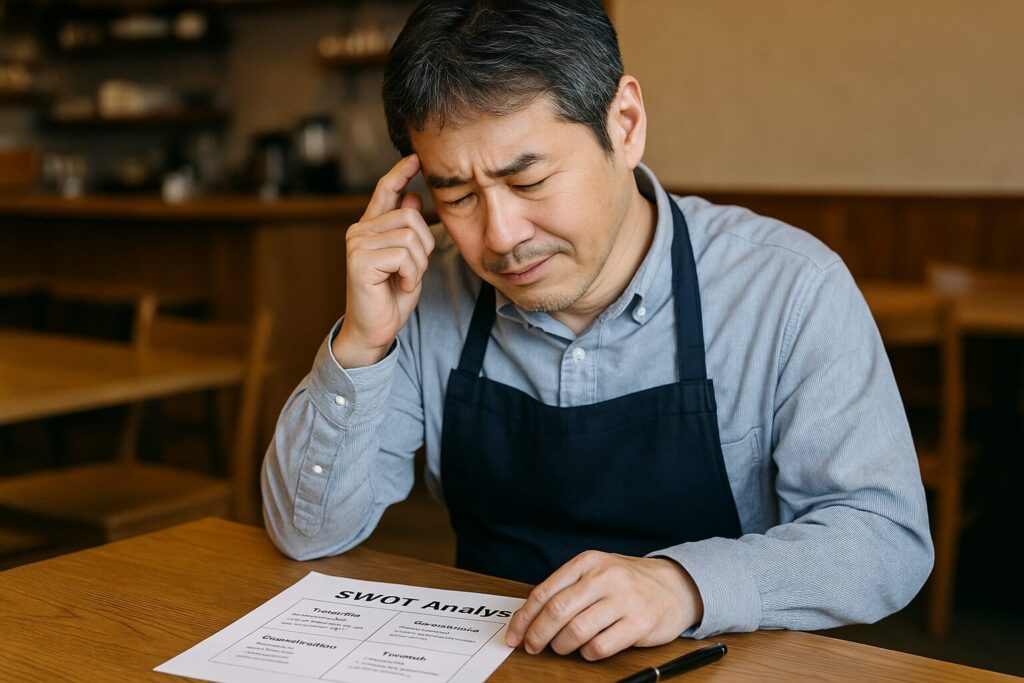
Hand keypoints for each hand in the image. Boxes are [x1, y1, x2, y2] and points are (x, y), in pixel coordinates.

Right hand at [333, 154, 433, 367]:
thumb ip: (408, 231)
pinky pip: (404, 255)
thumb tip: (413, 198)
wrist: (375, 329)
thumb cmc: (391, 296)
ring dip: (418, 264)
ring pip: (410, 237)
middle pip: (411, 217)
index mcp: (370, 227)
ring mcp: (357, 244)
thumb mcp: (408, 259)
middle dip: (423, 247)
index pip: (385, 191)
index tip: (415, 158)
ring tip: (404, 279)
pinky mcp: (360, 260)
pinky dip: (411, 274)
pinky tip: (398, 285)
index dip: (401, 173)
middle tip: (412, 271)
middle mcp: (359, 231)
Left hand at [504, 551, 702, 660]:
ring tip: (563, 647)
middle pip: (557, 611)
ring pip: (576, 631)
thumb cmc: (627, 582)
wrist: (675, 585)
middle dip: (538, 634)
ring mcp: (623, 600)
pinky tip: (589, 649)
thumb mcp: (596, 572)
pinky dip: (587, 653)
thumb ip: (567, 588)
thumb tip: (529, 618)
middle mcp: (604, 577)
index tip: (514, 635)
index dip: (524, 617)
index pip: (545, 592)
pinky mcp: (639, 623)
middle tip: (532, 646)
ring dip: (562, 646)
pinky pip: (600, 647)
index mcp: (588, 562)